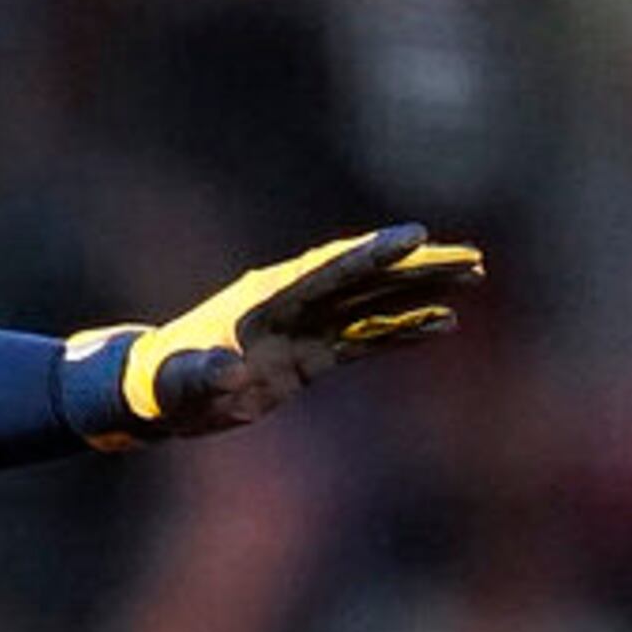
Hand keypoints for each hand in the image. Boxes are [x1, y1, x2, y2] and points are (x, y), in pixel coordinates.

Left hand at [79, 223, 484, 438]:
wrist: (159, 394)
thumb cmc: (165, 384)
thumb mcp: (180, 382)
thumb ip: (203, 374)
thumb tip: (230, 372)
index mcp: (265, 300)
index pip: (328, 271)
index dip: (370, 254)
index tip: (414, 237)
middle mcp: (292, 305)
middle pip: (364, 278)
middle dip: (415, 267)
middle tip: (470, 256)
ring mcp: (305, 328)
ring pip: (373, 302)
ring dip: (420, 291)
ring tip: (472, 276)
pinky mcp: (311, 355)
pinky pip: (366, 339)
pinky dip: (403, 331)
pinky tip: (442, 324)